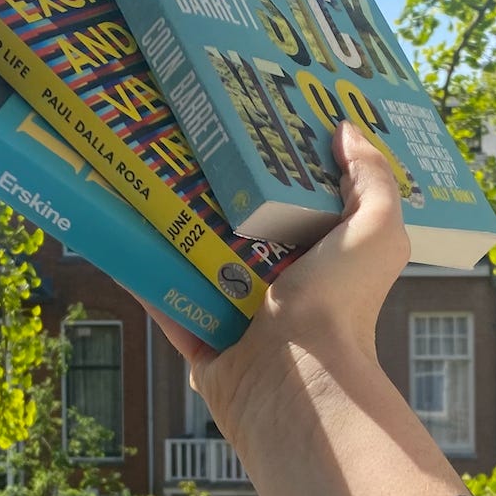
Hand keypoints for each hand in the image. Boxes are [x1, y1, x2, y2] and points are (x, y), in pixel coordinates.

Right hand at [146, 121, 410, 443]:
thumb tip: (347, 131)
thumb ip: (372, 178)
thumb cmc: (340, 305)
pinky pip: (164, 298)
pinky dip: (141, 270)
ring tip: (145, 173)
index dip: (280, 162)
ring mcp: (237, 315)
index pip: (299, 202)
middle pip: (240, 227)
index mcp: (322, 259)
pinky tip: (118, 230)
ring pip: (196, 260)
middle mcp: (281, 287)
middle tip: (186, 137)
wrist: (294, 378)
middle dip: (216, 189)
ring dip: (172, 226)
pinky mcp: (200, 339)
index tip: (253, 117)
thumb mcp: (377, 230)